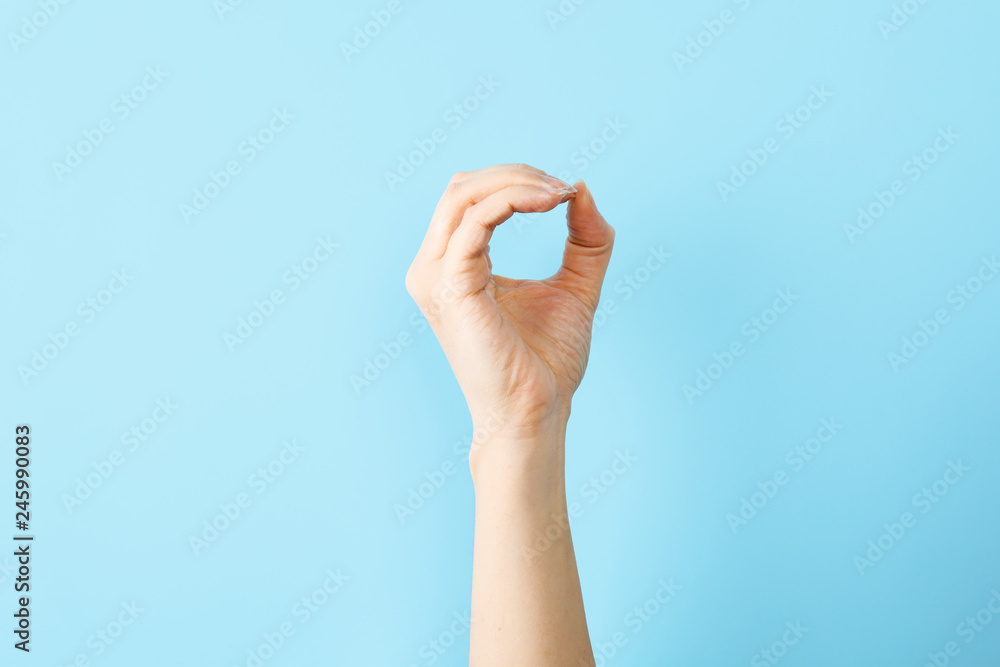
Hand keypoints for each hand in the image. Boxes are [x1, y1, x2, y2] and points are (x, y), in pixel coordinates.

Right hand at [405, 164, 614, 446]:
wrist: (537, 413)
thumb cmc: (547, 362)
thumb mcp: (575, 287)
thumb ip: (585, 240)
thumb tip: (582, 188)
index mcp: (453, 267)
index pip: (470, 198)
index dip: (516, 182)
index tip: (566, 193)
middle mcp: (433, 268)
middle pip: (461, 187)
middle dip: (515, 174)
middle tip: (563, 189)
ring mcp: (436, 278)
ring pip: (464, 195)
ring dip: (516, 182)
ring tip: (559, 193)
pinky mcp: (451, 288)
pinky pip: (476, 221)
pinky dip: (514, 200)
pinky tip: (551, 203)